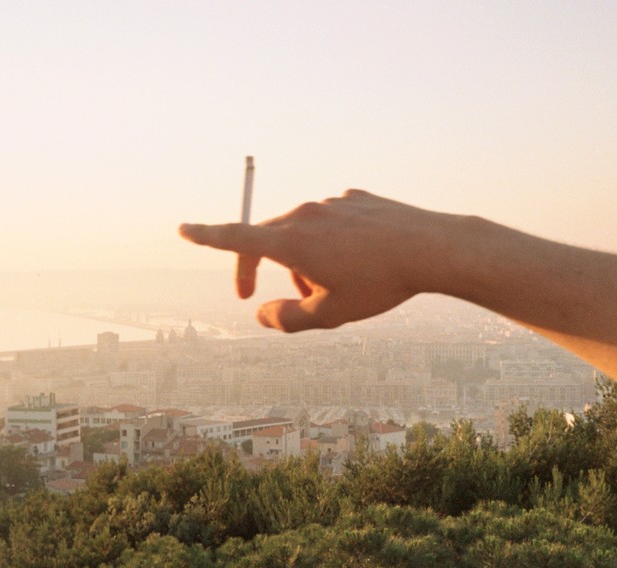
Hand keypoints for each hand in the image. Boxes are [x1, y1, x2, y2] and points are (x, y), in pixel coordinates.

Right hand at [179, 189, 457, 331]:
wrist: (432, 248)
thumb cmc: (380, 285)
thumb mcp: (330, 315)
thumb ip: (287, 320)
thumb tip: (262, 313)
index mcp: (292, 241)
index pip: (236, 237)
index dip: (206, 236)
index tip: (183, 228)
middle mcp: (305, 214)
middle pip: (270, 241)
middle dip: (275, 273)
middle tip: (293, 304)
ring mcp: (331, 203)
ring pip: (305, 234)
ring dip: (309, 262)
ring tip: (345, 285)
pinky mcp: (355, 198)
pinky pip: (333, 223)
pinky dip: (336, 244)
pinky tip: (366, 260)